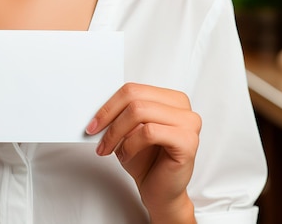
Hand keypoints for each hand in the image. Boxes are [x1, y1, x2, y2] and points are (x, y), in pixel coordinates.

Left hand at [85, 83, 200, 223]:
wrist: (160, 192)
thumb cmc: (146, 160)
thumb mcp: (128, 130)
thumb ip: (119, 113)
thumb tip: (97, 106)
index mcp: (170, 98)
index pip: (133, 89)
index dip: (108, 105)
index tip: (92, 121)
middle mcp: (182, 106)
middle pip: (135, 97)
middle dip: (109, 116)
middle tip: (94, 133)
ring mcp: (188, 123)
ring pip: (139, 111)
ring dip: (116, 132)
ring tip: (108, 148)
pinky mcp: (187, 141)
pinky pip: (149, 132)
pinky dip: (130, 144)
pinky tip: (125, 155)